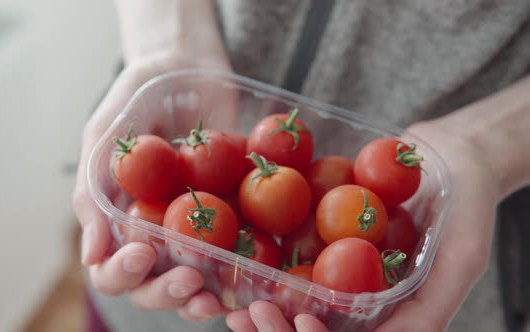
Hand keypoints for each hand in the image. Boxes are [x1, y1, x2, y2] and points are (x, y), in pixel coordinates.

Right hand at [72, 52, 232, 321]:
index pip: (114, 270)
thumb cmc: (137, 97)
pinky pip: (242, 249)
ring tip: (220, 295)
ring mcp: (198, 226)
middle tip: (191, 280)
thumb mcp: (104, 136)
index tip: (144, 252)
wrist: (186, 63)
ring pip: (199, 280)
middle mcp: (158, 232)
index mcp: (122, 222)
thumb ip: (94, 192)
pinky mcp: (235, 212)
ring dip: (207, 295)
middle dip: (170, 293)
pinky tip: (258, 273)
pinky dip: (247, 267)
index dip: (125, 274)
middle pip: (157, 287)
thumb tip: (90, 256)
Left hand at [225, 120, 499, 331]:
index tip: (297, 326)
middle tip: (245, 317)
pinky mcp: (328, 246)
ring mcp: (344, 277)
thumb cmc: (466, 204)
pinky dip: (266, 269)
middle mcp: (365, 304)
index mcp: (395, 318)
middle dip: (277, 331)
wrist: (450, 154)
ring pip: (296, 305)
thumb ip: (430, 309)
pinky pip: (293, 263)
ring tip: (234, 303)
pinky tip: (237, 263)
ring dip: (263, 310)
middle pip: (312, 330)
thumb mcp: (461, 258)